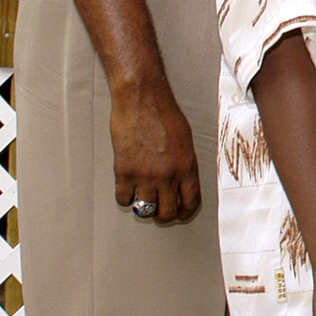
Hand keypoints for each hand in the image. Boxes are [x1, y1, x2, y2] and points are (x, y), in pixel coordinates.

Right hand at [110, 82, 201, 222]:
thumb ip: (184, 163)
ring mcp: (145, 176)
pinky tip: (128, 190)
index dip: (186, 213)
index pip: (191, 202)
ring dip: (145, 208)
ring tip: (143, 200)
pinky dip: (126, 198)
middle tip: (160, 211)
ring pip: (145, 210)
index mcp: (187, 167)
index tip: (181, 214)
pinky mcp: (124, 172)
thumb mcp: (185, 140)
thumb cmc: (164, 114)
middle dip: (165, 215)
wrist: (142, 101)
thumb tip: (181, 182)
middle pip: (168, 212)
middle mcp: (168, 176)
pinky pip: (124, 199)